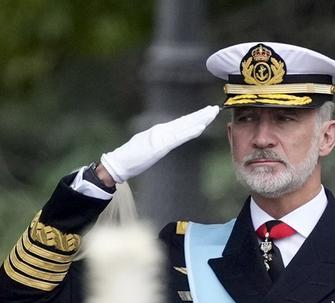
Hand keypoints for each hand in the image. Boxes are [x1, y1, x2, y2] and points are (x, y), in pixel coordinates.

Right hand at [99, 105, 220, 182]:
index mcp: (160, 131)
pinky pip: (178, 138)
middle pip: (186, 121)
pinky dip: (190, 132)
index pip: (181, 123)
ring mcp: (161, 137)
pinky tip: (200, 128)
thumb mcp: (147, 144)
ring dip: (199, 120)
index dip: (195, 117)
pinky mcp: (160, 146)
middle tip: (215, 108)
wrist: (119, 163)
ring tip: (211, 113)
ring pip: (185, 126)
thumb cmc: (131, 156)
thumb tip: (166, 138)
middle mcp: (162, 131)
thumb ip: (158, 140)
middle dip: (201, 115)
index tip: (207, 112)